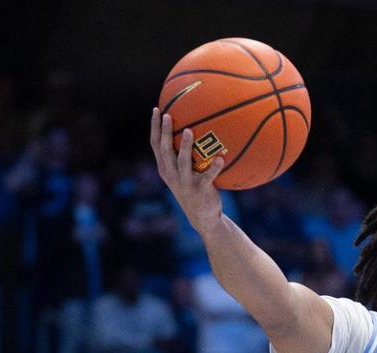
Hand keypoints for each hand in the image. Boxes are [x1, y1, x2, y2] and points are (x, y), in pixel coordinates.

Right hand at [150, 109, 224, 237]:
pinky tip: (221, 157)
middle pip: (165, 150)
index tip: (157, 109)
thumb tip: (191, 128)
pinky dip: (214, 168)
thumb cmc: (194, 189)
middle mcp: (172, 174)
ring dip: (184, 146)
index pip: (155, 145)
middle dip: (164, 132)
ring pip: (182, 162)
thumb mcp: (183, 173)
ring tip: (188, 131)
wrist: (203, 217)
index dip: (154, 127)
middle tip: (168, 115)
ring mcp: (185, 183)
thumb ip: (182, 155)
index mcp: (165, 168)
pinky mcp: (200, 190)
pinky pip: (208, 176)